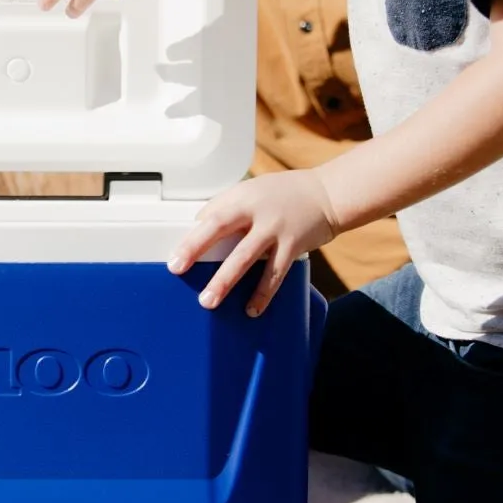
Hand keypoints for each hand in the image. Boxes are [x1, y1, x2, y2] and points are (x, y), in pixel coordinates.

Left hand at [171, 171, 339, 316]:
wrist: (328, 194)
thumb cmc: (286, 194)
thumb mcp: (253, 192)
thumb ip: (229, 208)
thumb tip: (199, 229)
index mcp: (242, 195)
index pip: (209, 213)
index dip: (191, 234)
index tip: (175, 256)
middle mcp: (256, 210)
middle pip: (220, 227)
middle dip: (195, 248)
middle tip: (176, 268)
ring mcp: (275, 228)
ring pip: (245, 256)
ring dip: (225, 280)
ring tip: (208, 301)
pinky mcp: (293, 245)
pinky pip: (274, 274)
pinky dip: (262, 294)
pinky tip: (252, 310)